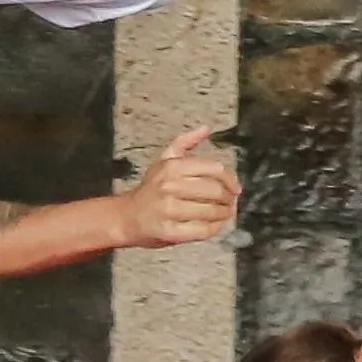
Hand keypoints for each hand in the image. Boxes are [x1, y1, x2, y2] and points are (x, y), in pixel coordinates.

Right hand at [121, 124, 240, 249]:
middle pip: (214, 191)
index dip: (230, 178)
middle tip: (232, 202)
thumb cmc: (149, 188)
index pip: (214, 169)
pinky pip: (200, 231)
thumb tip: (207, 128)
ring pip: (210, 211)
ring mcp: (169, 211)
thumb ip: (186, 142)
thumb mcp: (164, 159)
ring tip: (227, 213)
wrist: (125, 217)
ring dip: (224, 214)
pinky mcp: (168, 233)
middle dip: (229, 198)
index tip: (236, 187)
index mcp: (173, 166)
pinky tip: (216, 226)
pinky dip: (214, 229)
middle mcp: (170, 186)